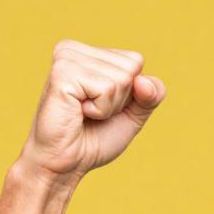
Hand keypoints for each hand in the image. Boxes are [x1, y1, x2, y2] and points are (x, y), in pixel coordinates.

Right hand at [18, 39, 164, 182]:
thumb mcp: (133, 114)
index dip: (130, 93)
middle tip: (92, 113)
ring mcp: (67, 58)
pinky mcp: (62, 72)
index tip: (103, 106)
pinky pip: (106, 88)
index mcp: (88, 53)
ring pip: (122, 78)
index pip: (135, 61)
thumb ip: (151, 95)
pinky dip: (100, 109)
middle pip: (131, 68)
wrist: (65, 163)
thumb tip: (143, 81)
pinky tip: (78, 113)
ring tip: (84, 113)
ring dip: (109, 106)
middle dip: (120, 100)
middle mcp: (74, 50)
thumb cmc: (93, 139)